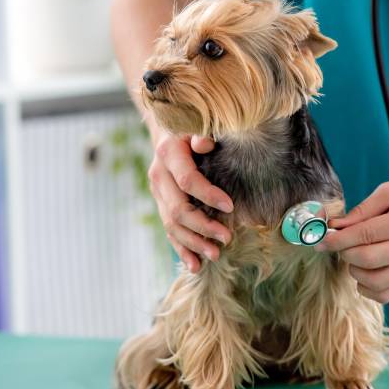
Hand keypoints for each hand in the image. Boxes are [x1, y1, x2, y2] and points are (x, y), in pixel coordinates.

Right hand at [148, 130, 233, 272]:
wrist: (169, 130)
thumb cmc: (192, 126)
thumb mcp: (197, 123)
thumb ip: (203, 133)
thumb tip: (205, 143)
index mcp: (168, 154)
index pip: (187, 181)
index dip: (208, 195)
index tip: (230, 206)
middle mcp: (159, 175)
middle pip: (178, 209)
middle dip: (203, 227)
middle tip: (227, 238)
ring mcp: (157, 192)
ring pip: (172, 225)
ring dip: (193, 243)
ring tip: (215, 255)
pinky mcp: (160, 204)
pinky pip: (169, 231)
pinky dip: (181, 249)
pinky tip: (194, 265)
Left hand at [318, 170, 388, 303]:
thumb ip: (360, 211)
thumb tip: (333, 228)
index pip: (366, 236)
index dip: (338, 240)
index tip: (321, 240)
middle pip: (368, 260)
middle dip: (344, 253)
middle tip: (337, 243)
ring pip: (375, 283)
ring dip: (355, 271)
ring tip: (354, 255)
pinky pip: (386, 294)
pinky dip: (367, 287)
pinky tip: (364, 270)